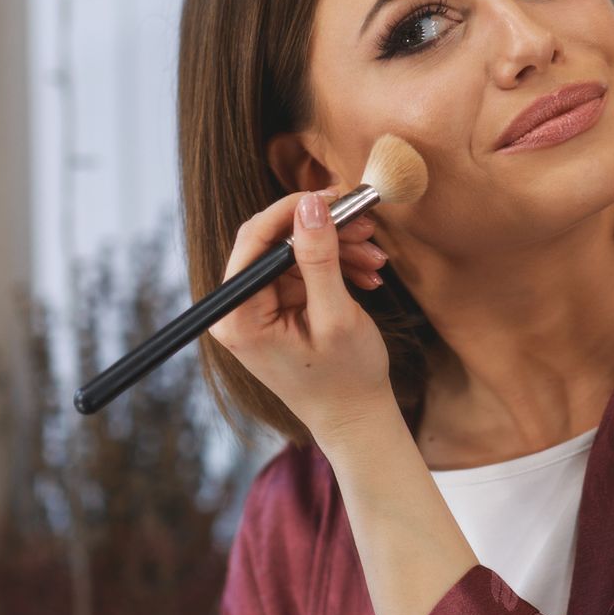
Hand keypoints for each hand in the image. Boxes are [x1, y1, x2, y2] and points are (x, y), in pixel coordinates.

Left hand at [208, 190, 394, 440]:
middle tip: (364, 224)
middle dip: (322, 230)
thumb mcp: (336, 315)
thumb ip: (319, 258)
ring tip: (376, 258)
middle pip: (273, 241)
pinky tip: (366, 275)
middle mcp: (238, 309)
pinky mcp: (276, 307)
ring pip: (294, 251)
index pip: (254, 239)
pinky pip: (303, 269)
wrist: (355, 417)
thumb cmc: (345, 379)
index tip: (334, 196)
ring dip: (336, 248)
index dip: (293, 210)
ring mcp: (257, 307)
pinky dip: (335, 266)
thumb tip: (310, 205)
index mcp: (239, 316)